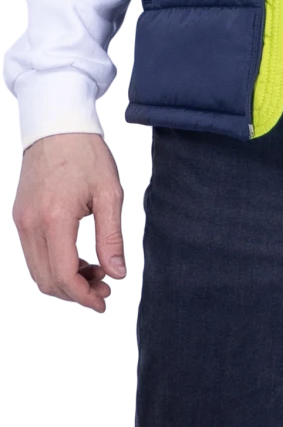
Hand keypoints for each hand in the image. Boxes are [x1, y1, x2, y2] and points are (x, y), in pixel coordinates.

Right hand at [12, 132, 126, 315]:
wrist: (56, 126)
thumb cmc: (85, 154)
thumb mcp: (108, 194)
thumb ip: (111, 237)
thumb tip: (117, 273)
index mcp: (54, 218)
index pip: (63, 274)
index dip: (83, 296)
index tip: (103, 301)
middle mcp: (31, 223)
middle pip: (47, 279)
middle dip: (75, 292)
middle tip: (103, 287)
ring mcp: (22, 221)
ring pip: (38, 270)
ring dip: (65, 280)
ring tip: (94, 270)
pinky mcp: (21, 217)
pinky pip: (34, 254)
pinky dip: (55, 265)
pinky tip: (78, 258)